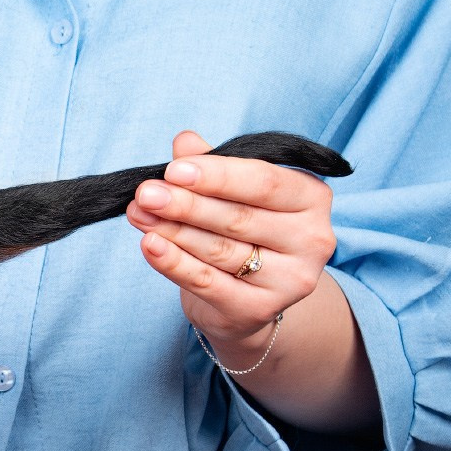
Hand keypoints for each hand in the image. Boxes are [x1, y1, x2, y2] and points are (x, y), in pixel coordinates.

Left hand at [126, 130, 337, 362]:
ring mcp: (291, 279)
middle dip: (186, 204)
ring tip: (138, 214)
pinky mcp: (260, 309)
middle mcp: (312, 239)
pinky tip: (149, 245)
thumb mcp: (233, 194)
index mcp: (311, 198)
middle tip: (145, 193)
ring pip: (220, 249)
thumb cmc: (242, 232)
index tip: (173, 170)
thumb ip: (213, 166)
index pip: (264, 182)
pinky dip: (174, 263)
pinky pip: (208, 282)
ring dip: (172, 230)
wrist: (247, 298)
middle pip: (239, 217)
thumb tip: (185, 142)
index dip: (217, 175)